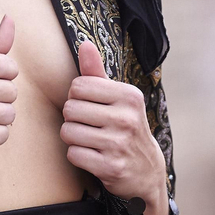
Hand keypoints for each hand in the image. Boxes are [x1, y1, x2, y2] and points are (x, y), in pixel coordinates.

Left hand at [61, 41, 165, 207]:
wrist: (146, 171)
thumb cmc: (124, 128)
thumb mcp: (116, 99)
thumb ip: (96, 72)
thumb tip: (84, 44)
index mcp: (129, 96)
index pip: (78, 86)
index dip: (77, 98)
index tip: (91, 107)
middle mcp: (127, 118)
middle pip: (70, 109)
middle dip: (73, 119)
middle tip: (89, 126)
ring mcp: (120, 143)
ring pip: (68, 132)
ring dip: (73, 138)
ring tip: (90, 141)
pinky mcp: (112, 167)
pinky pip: (73, 154)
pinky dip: (78, 156)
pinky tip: (93, 156)